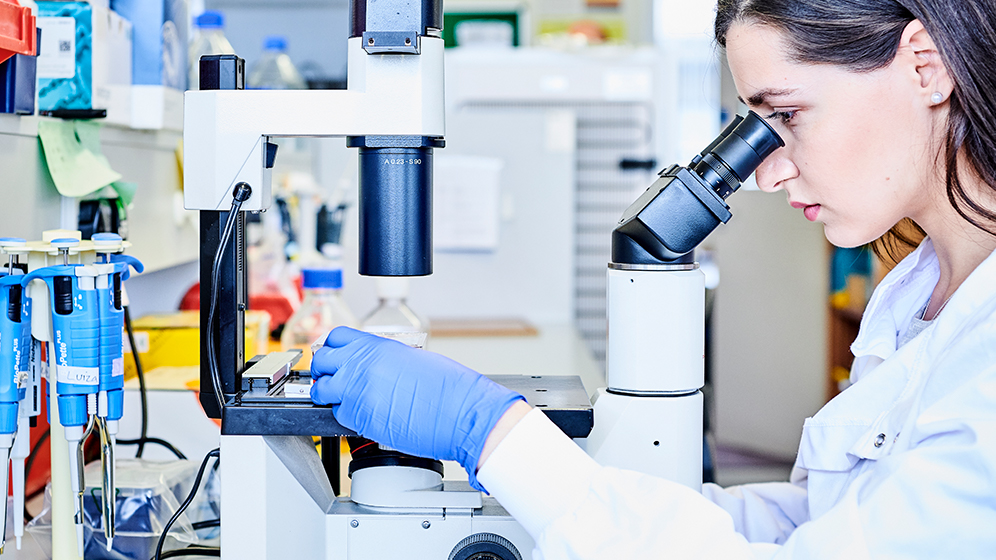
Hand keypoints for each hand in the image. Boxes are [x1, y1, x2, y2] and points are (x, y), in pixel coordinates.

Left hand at [311, 327, 524, 487]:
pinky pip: (337, 413)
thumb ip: (385, 358)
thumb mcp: (413, 358)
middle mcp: (361, 364)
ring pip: (320, 390)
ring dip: (326, 394)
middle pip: (321, 360)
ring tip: (339, 399)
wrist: (458, 411)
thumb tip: (374, 364)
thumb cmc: (448, 386)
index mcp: (376, 346)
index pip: (336, 337)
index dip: (332, 348)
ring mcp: (357, 391)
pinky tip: (361, 415)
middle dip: (322, 370)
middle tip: (329, 377)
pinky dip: (343, 415)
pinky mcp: (359, 418)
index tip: (333, 355)